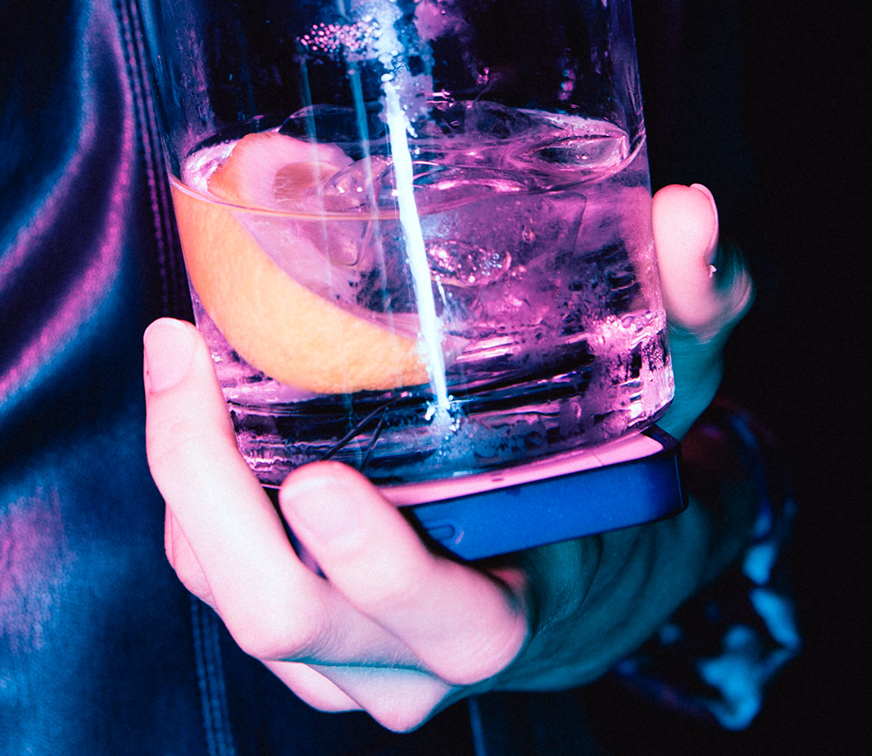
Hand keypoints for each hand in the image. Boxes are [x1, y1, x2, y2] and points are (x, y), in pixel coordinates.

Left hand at [142, 182, 752, 730]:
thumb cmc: (627, 475)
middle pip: (285, 618)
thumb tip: (691, 213)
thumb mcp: (679, 388)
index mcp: (519, 609)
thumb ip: (695, 302)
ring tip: (177, 359)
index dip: (374, 562)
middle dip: (213, 499)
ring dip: (186, 485)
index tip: (315, 478)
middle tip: (184, 366)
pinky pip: (217, 579)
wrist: (597, 568)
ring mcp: (350, 657)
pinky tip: (192, 400)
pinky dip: (191, 497)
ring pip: (232, 597)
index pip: (446, 620)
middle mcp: (418, 655)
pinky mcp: (301, 635)